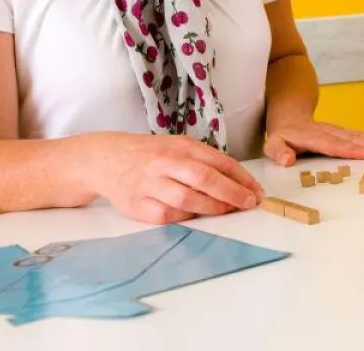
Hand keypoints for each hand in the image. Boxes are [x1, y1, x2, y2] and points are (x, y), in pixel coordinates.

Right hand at [85, 133, 263, 223]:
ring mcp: (149, 184)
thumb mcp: (178, 147)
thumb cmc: (151, 155)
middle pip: (205, 178)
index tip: (256, 191)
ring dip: (212, 208)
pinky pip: (167, 216)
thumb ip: (204, 161)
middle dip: (232, 193)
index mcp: (180, 146)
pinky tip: (194, 217)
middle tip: (249, 204)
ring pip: (187, 199)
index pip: (218, 161)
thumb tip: (238, 183)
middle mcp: (165, 162)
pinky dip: (185, 218)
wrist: (106, 159)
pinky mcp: (136, 205)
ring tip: (227, 211)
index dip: (241, 178)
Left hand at [264, 120, 363, 165]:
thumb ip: (278, 152)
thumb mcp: (272, 145)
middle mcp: (328, 132)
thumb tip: (287, 160)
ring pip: (359, 136)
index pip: (332, 144)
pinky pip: (361, 136)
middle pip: (351, 139)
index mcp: (312, 137)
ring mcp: (337, 131)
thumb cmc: (281, 136)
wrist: (289, 115)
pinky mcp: (343, 132)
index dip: (349, 149)